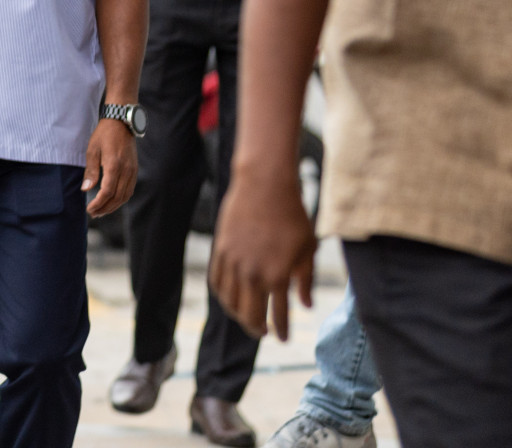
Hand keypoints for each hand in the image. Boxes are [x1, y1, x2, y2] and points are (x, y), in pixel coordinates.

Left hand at [83, 118, 137, 216]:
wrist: (121, 122)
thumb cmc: (104, 135)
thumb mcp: (92, 151)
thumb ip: (90, 171)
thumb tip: (86, 189)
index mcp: (114, 165)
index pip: (107, 192)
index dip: (98, 203)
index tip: (89, 209)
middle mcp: (126, 170)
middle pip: (117, 197)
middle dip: (105, 208)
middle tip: (94, 213)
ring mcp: (132, 171)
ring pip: (125, 196)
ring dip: (113, 206)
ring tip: (101, 211)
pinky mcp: (134, 170)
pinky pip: (129, 189)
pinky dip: (121, 199)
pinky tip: (112, 201)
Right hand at [209, 170, 315, 340]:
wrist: (264, 187)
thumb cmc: (292, 216)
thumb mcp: (308, 249)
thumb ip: (306, 280)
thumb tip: (306, 305)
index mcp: (279, 276)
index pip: (279, 315)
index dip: (281, 330)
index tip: (282, 339)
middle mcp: (253, 274)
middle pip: (250, 314)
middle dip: (257, 327)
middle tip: (263, 332)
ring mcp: (234, 263)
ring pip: (230, 301)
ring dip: (238, 314)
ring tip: (246, 317)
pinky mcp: (220, 250)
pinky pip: (217, 281)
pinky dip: (223, 294)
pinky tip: (229, 297)